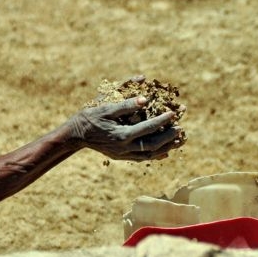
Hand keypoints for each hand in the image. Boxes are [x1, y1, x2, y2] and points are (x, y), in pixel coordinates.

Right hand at [67, 96, 184, 160]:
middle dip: (168, 137)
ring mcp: (122, 155)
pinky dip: (155, 155)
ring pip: (149, 155)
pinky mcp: (121, 157)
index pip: (146, 129)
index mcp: (120, 135)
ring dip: (166, 147)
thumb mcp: (105, 106)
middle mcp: (124, 148)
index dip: (161, 121)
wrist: (76, 134)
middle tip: (181, 128)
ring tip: (180, 139)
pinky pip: (142, 158)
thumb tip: (145, 98)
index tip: (173, 113)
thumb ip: (125, 103)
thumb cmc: (90, 116)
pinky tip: (165, 151)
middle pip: (152, 146)